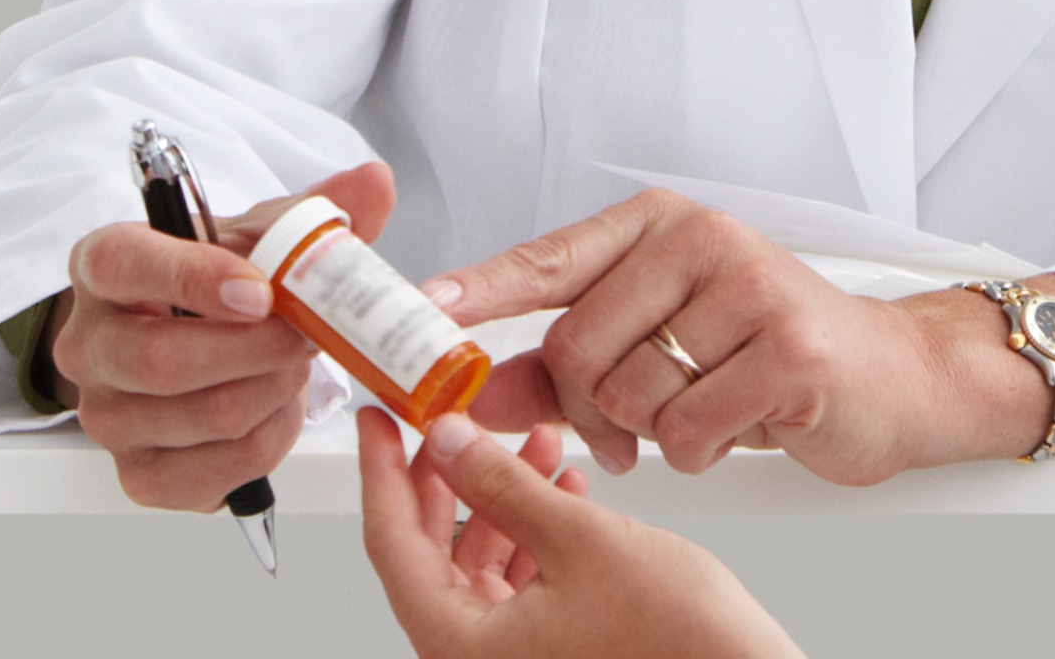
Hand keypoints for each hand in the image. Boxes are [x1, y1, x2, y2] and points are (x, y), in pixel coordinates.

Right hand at [46, 159, 393, 511]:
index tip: (260, 290)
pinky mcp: (141, 475)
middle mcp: (89, 345)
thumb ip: (313, 213)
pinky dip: (271, 437)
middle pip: (165, 361)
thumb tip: (374, 183)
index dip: (194, 278)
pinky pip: (219, 467)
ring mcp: (107, 418)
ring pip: (205, 415)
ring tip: (295, 365)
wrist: (193, 344)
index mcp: (103, 266)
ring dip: (275, 390)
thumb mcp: (257, 237)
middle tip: (307, 333)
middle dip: (260, 348)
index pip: (124, 266)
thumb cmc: (217, 287)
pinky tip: (277, 407)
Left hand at [359, 407, 799, 658]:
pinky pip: (518, 583)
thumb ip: (502, 484)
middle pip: (430, 553)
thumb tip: (448, 442)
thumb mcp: (579, 539)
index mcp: (460, 644)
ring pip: (477, 563)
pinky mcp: (550, 652)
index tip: (376, 422)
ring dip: (502, 498)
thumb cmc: (678, 644)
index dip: (382, 472)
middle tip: (450, 419)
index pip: (391, 544)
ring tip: (535, 443)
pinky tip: (563, 490)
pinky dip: (533, 533)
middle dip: (449, 476)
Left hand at [432, 189, 1024, 481]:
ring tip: (700, 414)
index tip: (419, 314)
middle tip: (625, 429)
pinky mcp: (788, 347)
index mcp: (658, 227)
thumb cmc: (770, 355)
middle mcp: (700, 241)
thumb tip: (471, 393)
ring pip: (630, 394)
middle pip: (577, 346)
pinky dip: (699, 450)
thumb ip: (560, 370)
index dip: (476, 291)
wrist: (893, 377)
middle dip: (590, 410)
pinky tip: (735, 426)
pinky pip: (689, 427)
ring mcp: (749, 287)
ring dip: (653, 434)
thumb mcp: (658, 349)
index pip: (546, 260)